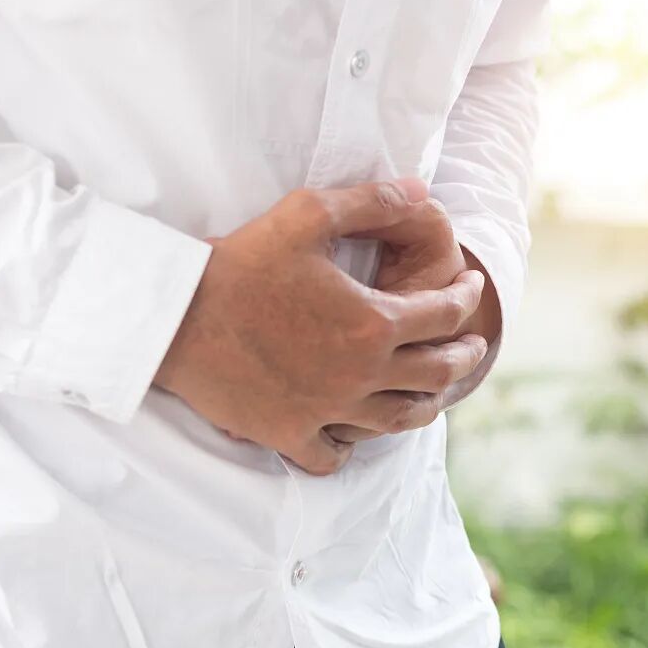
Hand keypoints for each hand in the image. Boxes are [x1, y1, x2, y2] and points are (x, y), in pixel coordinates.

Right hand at [153, 180, 487, 474]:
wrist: (174, 318)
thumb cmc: (239, 263)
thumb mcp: (306, 214)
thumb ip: (370, 202)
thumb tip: (423, 191)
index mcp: (372, 322)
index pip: (446, 315)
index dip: (468, 298)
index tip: (472, 289)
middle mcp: (361, 374)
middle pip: (437, 374)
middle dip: (464, 356)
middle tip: (473, 346)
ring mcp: (326, 410)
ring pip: (399, 421)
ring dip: (427, 404)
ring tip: (434, 394)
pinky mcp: (288, 433)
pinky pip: (333, 456)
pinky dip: (350, 447)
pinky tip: (352, 436)